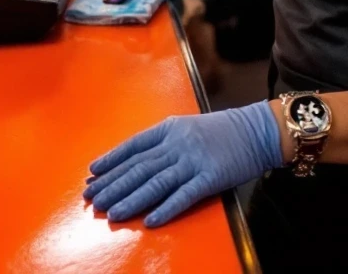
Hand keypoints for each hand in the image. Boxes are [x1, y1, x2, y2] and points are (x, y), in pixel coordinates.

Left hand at [83, 101, 282, 227]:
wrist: (255, 130)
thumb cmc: (220, 130)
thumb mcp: (187, 127)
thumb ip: (163, 142)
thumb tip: (134, 160)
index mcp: (169, 129)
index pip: (133, 146)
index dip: (112, 160)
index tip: (92, 174)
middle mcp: (177, 144)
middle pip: (139, 167)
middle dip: (113, 184)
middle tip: (93, 199)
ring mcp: (193, 161)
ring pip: (156, 182)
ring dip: (131, 199)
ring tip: (112, 212)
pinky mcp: (210, 178)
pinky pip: (184, 195)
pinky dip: (166, 208)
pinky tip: (150, 220)